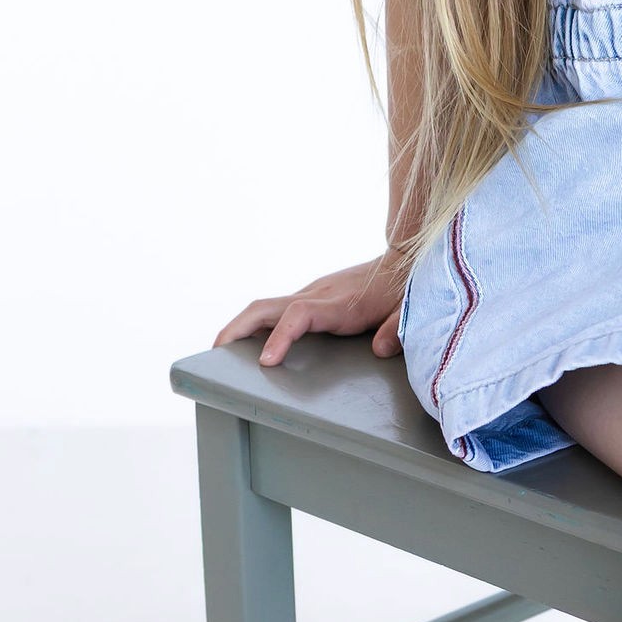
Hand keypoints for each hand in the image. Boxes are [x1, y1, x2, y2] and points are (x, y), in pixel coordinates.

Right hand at [214, 256, 405, 366]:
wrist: (402, 261)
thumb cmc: (403, 290)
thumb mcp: (407, 311)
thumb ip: (396, 330)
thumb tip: (380, 349)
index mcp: (338, 303)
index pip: (298, 315)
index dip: (279, 337)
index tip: (265, 361)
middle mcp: (317, 295)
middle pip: (265, 307)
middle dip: (236, 329)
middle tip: (214, 355)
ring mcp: (311, 295)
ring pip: (265, 307)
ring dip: (239, 327)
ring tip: (220, 353)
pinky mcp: (311, 297)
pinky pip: (276, 311)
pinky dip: (256, 325)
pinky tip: (248, 343)